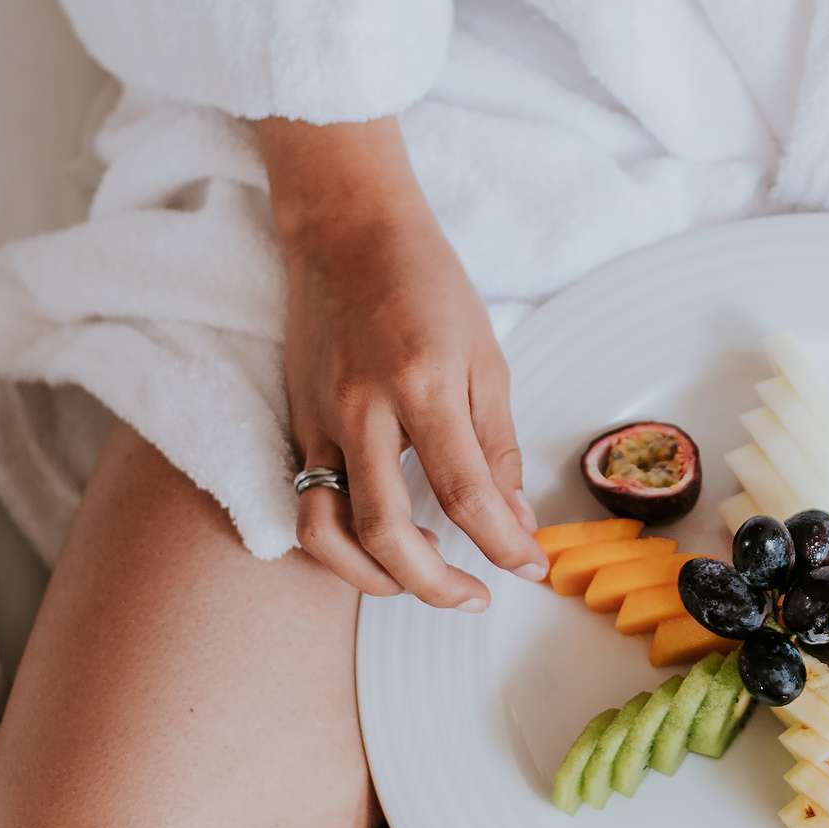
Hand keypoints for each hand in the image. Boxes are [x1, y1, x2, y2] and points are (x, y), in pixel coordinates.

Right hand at [263, 118, 547, 606]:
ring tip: (422, 577)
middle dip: (434, 586)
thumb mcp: (485, 356)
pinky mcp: (297, 425)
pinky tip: (385, 543)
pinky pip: (310, 505)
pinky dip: (344, 543)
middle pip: (387, 534)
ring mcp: (319, 421)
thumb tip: (516, 520)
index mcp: (423, 386)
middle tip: (476, 597)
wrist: (344, 231)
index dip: (504, 546)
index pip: (466, 494)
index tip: (531, 569)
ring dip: (374, 577)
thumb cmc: (424, 283)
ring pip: (327, 534)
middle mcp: (363, 411)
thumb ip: (498, 446)